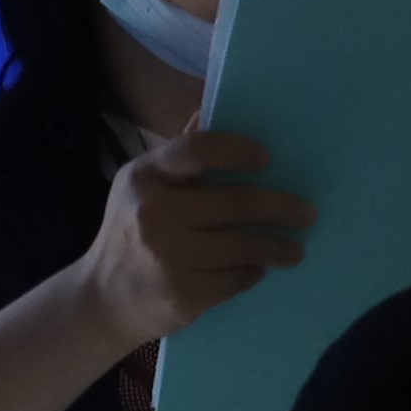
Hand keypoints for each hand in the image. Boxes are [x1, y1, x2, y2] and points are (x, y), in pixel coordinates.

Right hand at [74, 130, 313, 347]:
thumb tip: (208, 111)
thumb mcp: (141, 188)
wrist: (102, 299)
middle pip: (235, 203)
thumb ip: (178, 157)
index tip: (267, 159)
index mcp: (144, 177)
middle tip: (307, 213)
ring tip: (295, 249)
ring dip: (277, 247)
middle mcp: (153, 213)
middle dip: (280, 208)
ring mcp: (168, 256)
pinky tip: (255, 269)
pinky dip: (252, 273)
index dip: (237, 151)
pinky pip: (236, 279)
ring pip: (243, 246)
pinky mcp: (184, 293)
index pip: (197, 150)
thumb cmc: (130, 234)